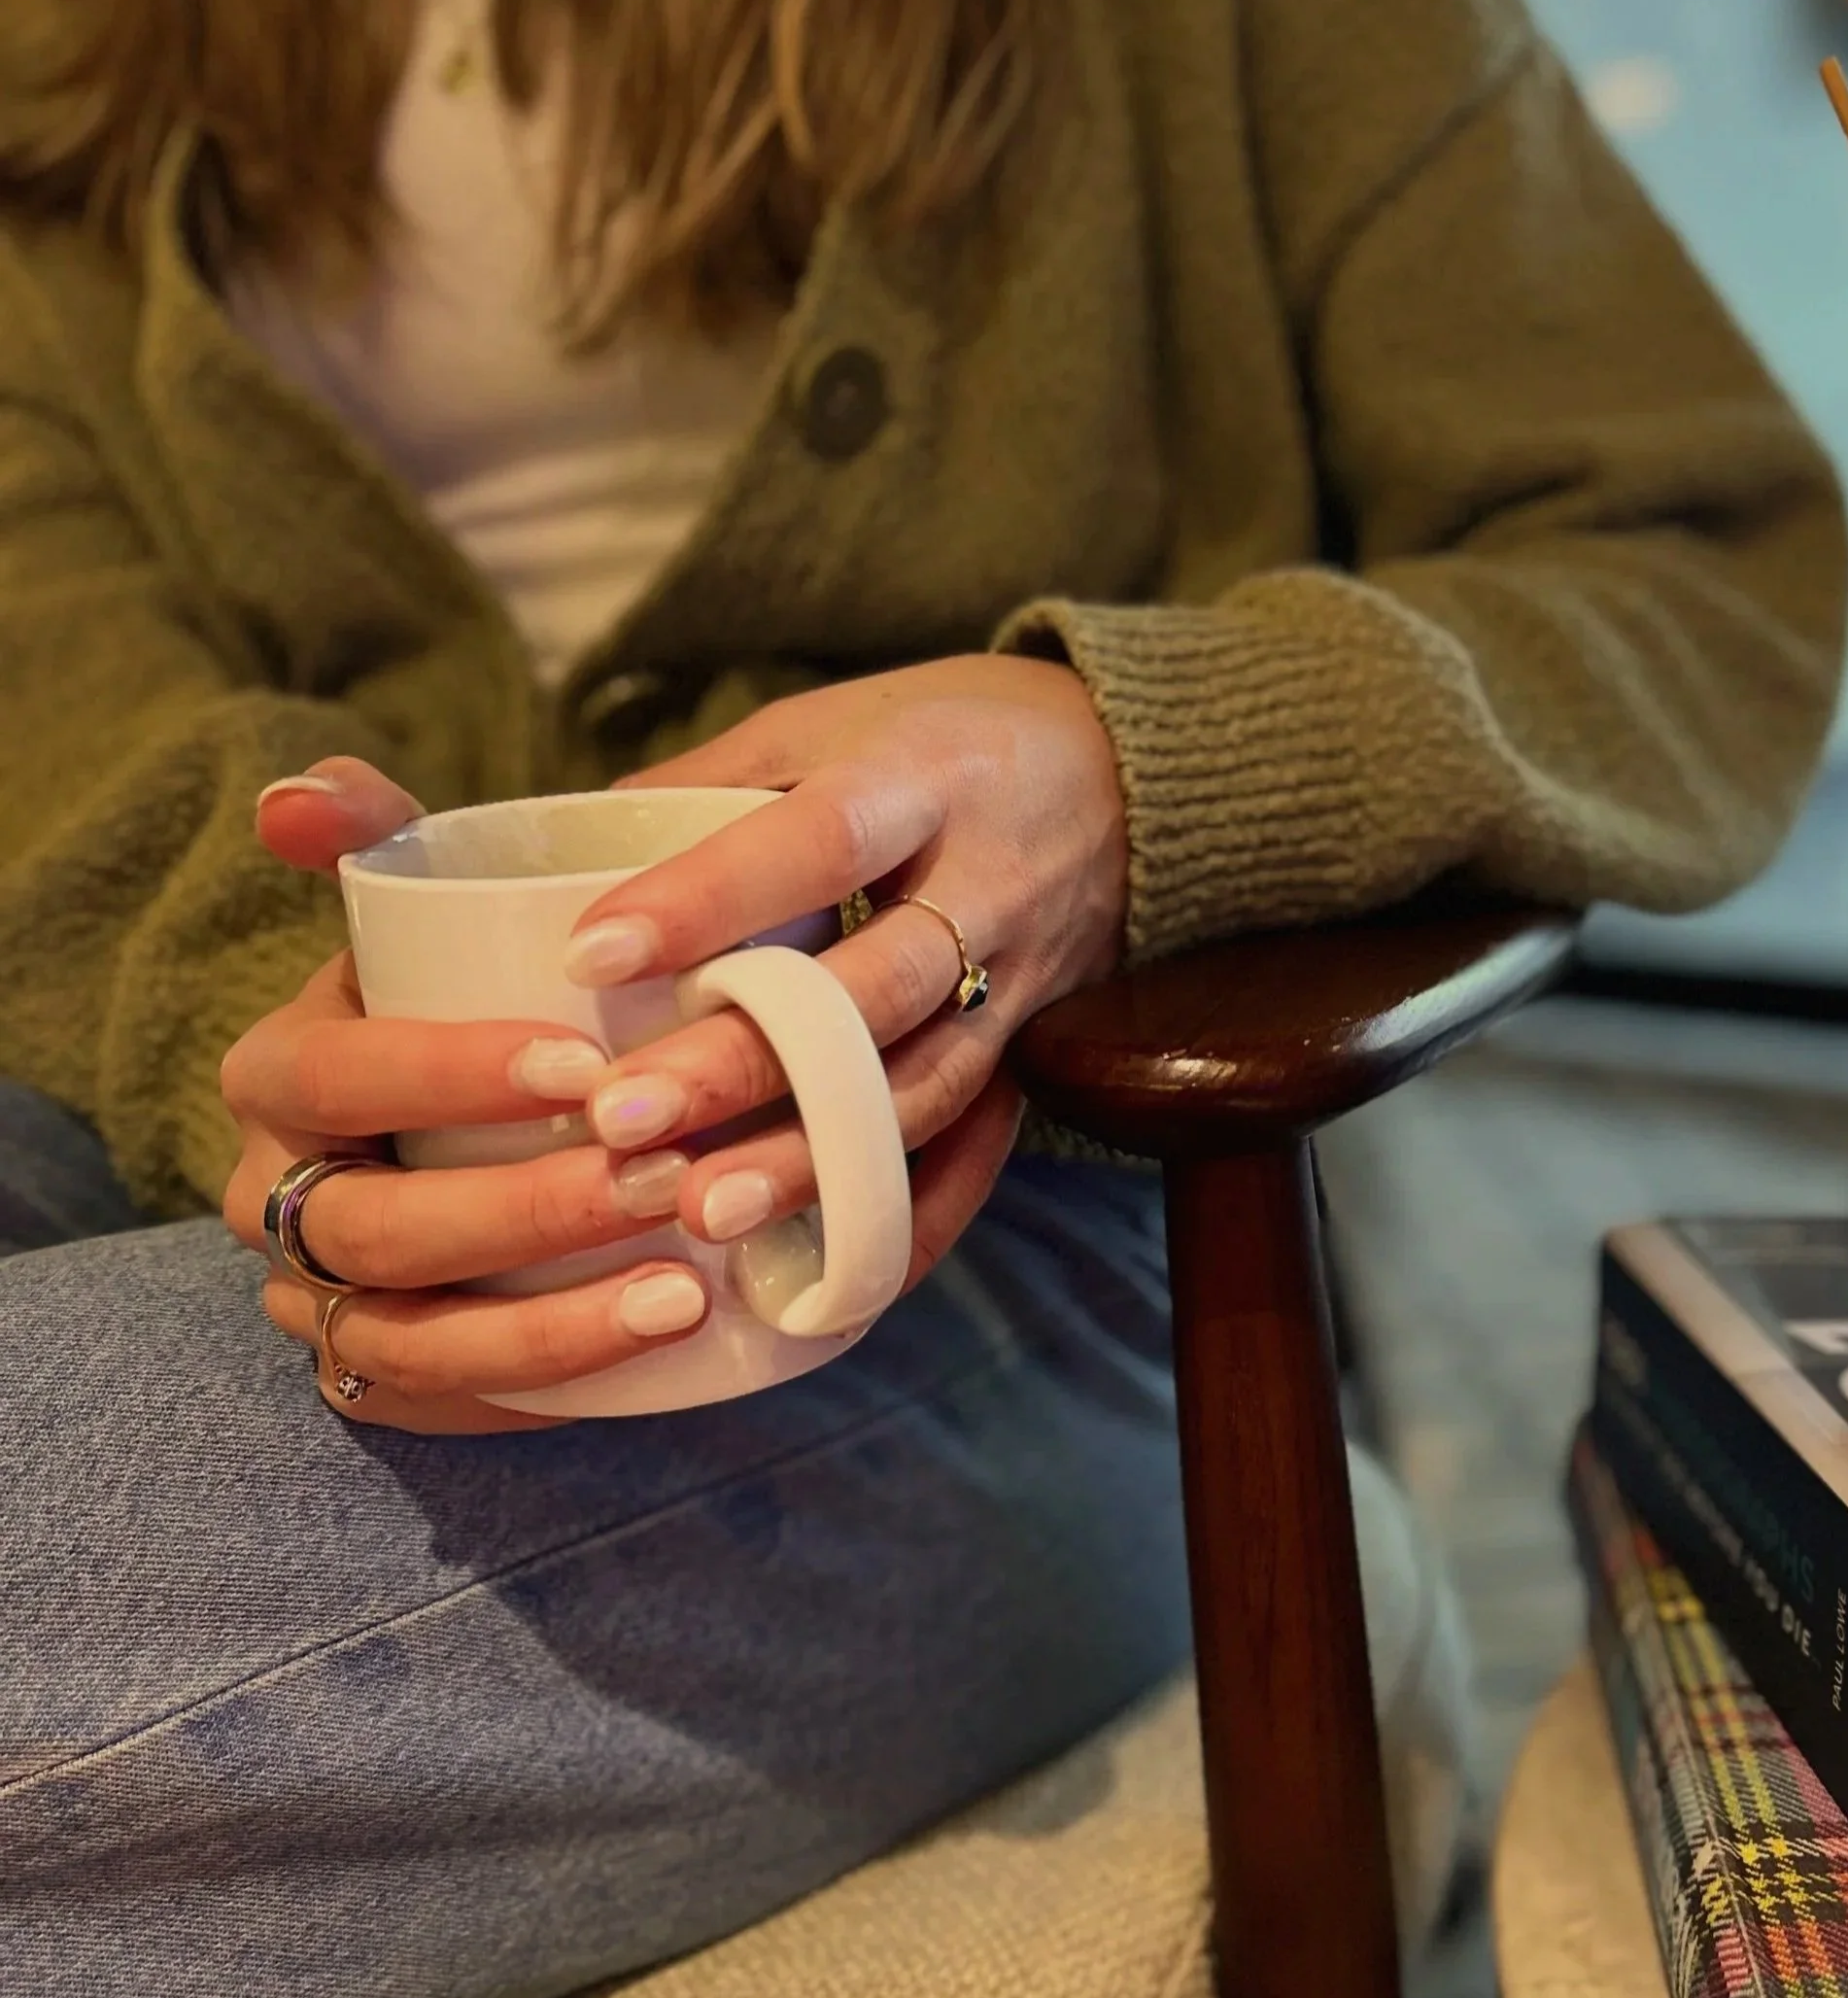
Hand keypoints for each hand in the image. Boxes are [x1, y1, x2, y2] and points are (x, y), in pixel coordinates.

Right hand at [227, 762, 718, 1433]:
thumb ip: (383, 841)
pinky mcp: (387, 1376)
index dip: (448, 1073)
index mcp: (278, 1076)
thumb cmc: (468, 1001)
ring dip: (546, 1328)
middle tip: (663, 1180)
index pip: (336, 1077)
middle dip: (522, 1212)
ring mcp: (324, 1302)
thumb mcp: (429, 915)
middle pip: (378, 1228)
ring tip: (681, 1292)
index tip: (586, 1063)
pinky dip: (541, 1393)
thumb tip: (303, 795)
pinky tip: (651, 1361)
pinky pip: (443, 1410)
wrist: (481, 1118)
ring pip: (410, 1340)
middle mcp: (278, 1198)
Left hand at [572, 652, 1126, 1285]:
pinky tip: (831, 1278)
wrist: (1134, 772)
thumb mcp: (838, 719)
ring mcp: (1024, 982)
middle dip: (749, 1061)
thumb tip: (563, 845)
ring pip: (926, 1086)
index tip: (590, 956)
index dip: (709, 899)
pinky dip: (912, 1220)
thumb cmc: (949, 739)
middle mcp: (988, 886)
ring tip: (703, 1214)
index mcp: (925, 779)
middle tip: (622, 1117)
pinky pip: (982, 1149)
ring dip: (817, 1161)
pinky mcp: (1038, 1051)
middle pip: (875, 988)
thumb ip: (715, 781)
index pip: (817, 841)